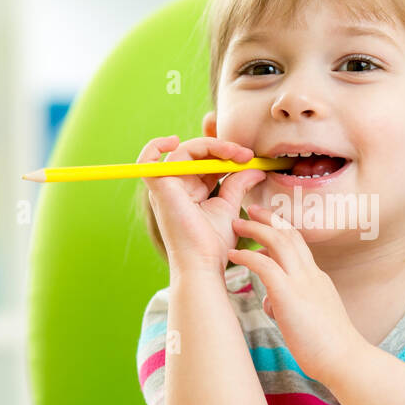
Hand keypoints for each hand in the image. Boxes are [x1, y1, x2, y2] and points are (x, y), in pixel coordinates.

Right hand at [138, 134, 266, 276]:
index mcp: (190, 190)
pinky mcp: (159, 188)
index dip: (227, 154)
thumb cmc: (213, 244)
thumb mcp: (229, 207)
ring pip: (184, 151)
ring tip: (236, 154)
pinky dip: (155, 146)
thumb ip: (239, 184)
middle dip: (223, 148)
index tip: (250, 158)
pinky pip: (148, 160)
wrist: (204, 264)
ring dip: (212, 146)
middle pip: (195, 153)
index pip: (206, 161)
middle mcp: (175, 186)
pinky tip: (173, 140)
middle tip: (247, 155)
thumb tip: (256, 168)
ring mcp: (165, 186)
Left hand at [227, 203, 365, 382]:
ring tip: (236, 223)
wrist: (345, 360)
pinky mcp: (289, 295)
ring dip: (256, 229)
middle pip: (290, 234)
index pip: (299, 246)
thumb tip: (272, 303)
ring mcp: (302, 283)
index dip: (282, 231)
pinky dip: (247, 256)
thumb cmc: (329, 348)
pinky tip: (232, 254)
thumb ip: (291, 304)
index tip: (267, 224)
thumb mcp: (311, 317)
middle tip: (250, 210)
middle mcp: (311, 275)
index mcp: (318, 280)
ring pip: (278, 242)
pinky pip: (265, 265)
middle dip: (269, 218)